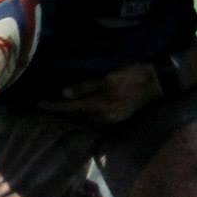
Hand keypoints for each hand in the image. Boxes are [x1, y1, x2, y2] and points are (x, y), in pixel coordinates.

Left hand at [43, 62, 160, 124]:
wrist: (159, 82)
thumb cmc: (134, 75)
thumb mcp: (109, 78)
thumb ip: (87, 87)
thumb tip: (64, 94)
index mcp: (101, 107)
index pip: (71, 108)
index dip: (54, 107)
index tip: (38, 105)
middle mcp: (104, 118)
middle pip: (75, 118)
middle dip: (57, 116)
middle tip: (39, 113)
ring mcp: (111, 119)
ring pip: (83, 120)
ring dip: (67, 118)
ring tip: (51, 114)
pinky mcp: (116, 117)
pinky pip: (93, 119)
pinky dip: (80, 117)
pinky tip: (73, 114)